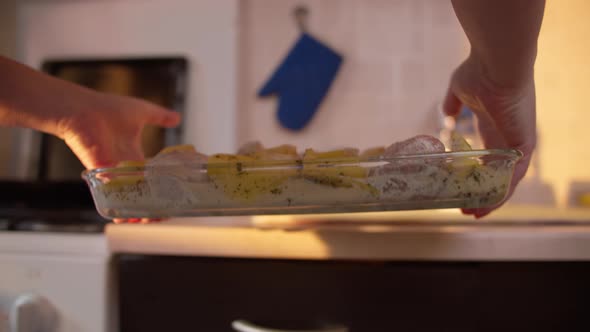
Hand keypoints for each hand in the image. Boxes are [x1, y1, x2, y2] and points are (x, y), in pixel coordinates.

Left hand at [55, 91, 180, 224]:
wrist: (82, 109)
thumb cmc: (109, 109)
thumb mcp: (142, 112)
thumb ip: (160, 116)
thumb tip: (177, 117)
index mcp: (134, 157)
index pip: (150, 179)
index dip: (161, 189)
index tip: (174, 197)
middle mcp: (123, 169)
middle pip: (140, 194)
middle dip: (152, 206)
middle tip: (163, 216)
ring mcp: (112, 174)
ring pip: (127, 200)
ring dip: (137, 212)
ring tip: (150, 221)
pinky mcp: (101, 175)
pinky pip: (111, 197)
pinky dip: (119, 208)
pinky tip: (130, 218)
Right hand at [443, 55, 536, 217]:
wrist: (496, 64)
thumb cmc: (478, 72)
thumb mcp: (459, 90)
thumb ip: (453, 103)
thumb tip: (446, 113)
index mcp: (494, 126)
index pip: (488, 158)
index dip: (475, 175)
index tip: (460, 188)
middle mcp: (508, 137)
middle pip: (497, 173)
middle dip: (482, 192)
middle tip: (465, 208)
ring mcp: (517, 141)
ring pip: (506, 179)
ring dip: (491, 198)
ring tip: (474, 213)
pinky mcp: (524, 144)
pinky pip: (515, 175)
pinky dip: (502, 191)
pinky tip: (488, 205)